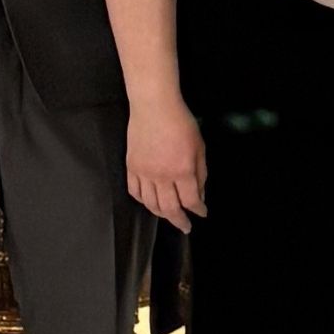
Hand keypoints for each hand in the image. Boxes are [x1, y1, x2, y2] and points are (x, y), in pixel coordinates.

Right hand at [125, 95, 207, 228]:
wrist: (153, 106)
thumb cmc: (181, 122)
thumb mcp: (199, 146)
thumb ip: (200, 173)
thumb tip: (199, 194)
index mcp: (182, 170)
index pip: (190, 201)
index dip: (198, 210)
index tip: (202, 213)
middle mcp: (162, 176)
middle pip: (169, 209)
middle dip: (179, 221)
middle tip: (185, 226)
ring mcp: (144, 173)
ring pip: (150, 204)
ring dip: (161, 214)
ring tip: (169, 216)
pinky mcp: (131, 167)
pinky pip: (135, 192)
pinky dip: (143, 201)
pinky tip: (150, 202)